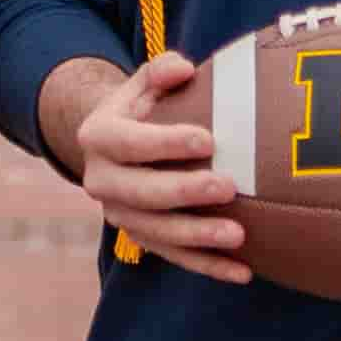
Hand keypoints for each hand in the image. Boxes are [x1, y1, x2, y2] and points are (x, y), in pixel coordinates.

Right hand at [45, 51, 249, 278]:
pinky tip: (243, 271)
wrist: (116, 147)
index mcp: (98, 137)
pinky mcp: (140, 239)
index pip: (130, 143)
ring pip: (158, 233)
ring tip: (239, 235)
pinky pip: (175, 258)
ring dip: (198, 236)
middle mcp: (100, 181)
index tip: (208, 139)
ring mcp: (119, 215)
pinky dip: (209, 266)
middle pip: (142, 193)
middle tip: (227, 186)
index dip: (167, 143)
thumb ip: (159, 71)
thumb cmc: (144, 108)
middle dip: (185, 192)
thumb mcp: (142, 83)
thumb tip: (181, 69)